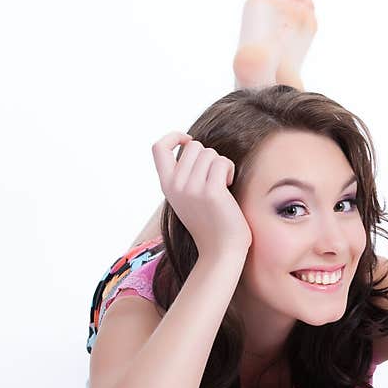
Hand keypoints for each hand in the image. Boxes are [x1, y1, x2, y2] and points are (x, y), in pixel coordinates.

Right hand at [151, 131, 251, 255]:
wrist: (220, 250)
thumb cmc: (209, 223)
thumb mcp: (186, 197)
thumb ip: (184, 175)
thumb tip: (191, 147)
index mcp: (166, 185)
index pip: (158, 148)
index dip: (173, 137)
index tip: (188, 141)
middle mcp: (175, 185)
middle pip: (193, 146)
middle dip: (208, 156)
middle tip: (213, 176)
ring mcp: (192, 188)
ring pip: (209, 153)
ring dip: (221, 164)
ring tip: (222, 183)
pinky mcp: (211, 191)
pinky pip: (222, 162)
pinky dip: (229, 170)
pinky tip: (229, 186)